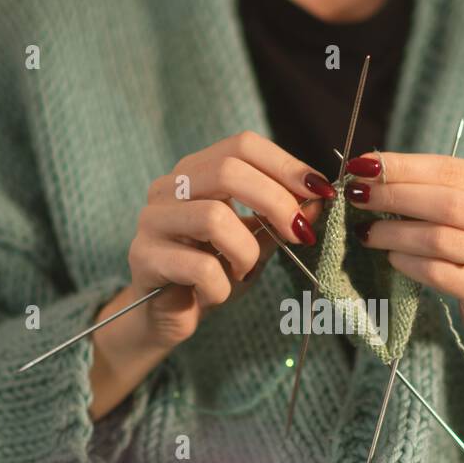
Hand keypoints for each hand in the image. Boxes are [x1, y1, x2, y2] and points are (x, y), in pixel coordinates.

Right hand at [113, 131, 331, 354]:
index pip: (242, 145)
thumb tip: (319, 197)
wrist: (166, 317)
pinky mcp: (143, 258)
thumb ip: (282, 218)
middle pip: (228, 171)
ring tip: (242, 272)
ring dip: (246, 252)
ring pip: (214, 218)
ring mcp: (152, 221)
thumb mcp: (256, 242)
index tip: (320, 191)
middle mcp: (169, 188)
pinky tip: (213, 295)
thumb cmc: (211, 274)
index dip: (286, 164)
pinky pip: (200, 267)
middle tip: (299, 234)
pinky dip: (221, 287)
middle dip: (275, 202)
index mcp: (196, 172)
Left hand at [347, 152, 463, 374]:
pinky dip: (408, 263)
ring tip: (367, 232)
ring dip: (394, 233)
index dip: (403, 166)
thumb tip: (372, 172)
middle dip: (393, 196)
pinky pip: (438, 273)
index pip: (449, 169)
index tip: (364, 165)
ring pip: (439, 239)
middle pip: (445, 203)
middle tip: (357, 196)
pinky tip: (392, 257)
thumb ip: (436, 189)